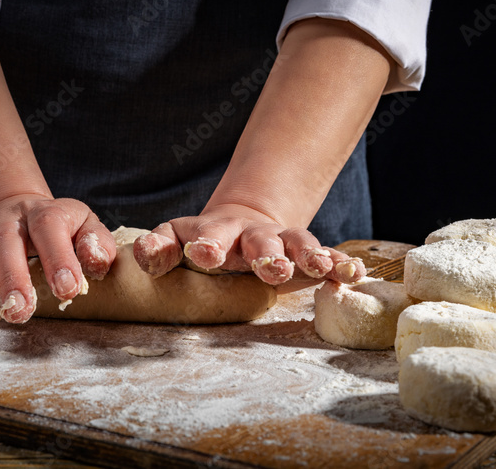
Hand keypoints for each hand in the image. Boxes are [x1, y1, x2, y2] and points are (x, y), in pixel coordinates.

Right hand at [0, 194, 116, 324]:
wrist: (18, 209)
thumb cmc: (60, 228)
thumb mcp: (84, 227)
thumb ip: (97, 244)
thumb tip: (96, 263)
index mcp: (46, 213)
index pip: (50, 227)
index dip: (58, 257)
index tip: (67, 290)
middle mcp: (11, 220)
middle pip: (6, 243)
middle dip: (12, 278)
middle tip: (20, 312)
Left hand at [132, 203, 365, 284]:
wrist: (242, 223)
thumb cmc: (202, 242)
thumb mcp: (175, 241)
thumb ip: (157, 249)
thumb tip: (142, 255)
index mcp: (212, 233)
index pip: (206, 235)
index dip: (205, 244)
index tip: (203, 253)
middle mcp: (248, 234)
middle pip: (257, 239)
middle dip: (264, 252)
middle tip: (270, 267)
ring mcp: (279, 241)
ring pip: (295, 242)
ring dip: (305, 254)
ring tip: (316, 266)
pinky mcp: (304, 252)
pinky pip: (325, 255)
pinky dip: (338, 262)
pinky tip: (352, 272)